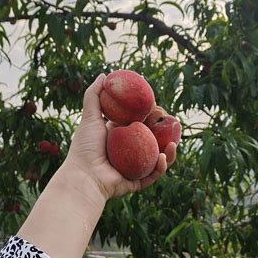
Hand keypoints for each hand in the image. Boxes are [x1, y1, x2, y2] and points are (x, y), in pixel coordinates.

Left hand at [63, 74, 176, 199]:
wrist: (83, 176)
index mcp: (119, 137)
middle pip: (152, 141)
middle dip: (165, 133)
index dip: (151, 116)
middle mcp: (127, 152)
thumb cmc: (84, 147)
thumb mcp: (89, 117)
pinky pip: (152, 174)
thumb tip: (104, 75)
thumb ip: (94, 96)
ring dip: (169, 151)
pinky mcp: (136, 182)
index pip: (139, 124)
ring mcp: (133, 168)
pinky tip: (163, 156)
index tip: (159, 107)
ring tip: (174, 143)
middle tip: (173, 124)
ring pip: (157, 158)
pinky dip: (160, 167)